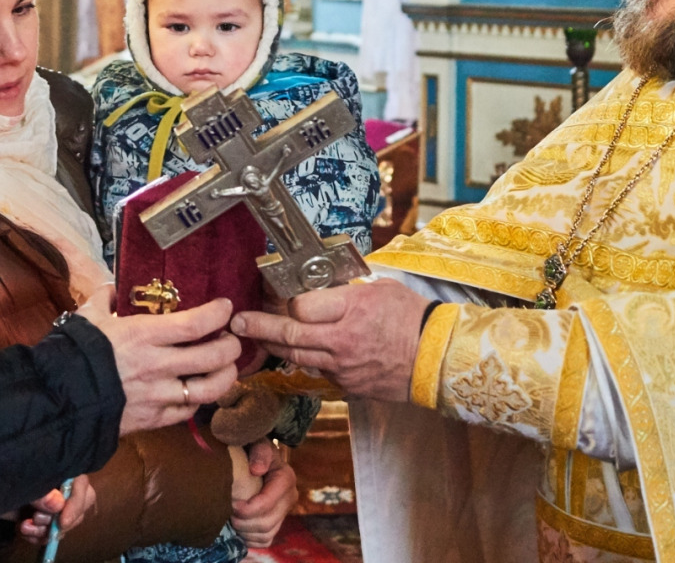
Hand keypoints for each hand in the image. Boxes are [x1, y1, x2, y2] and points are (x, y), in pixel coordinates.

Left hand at [16, 474, 95, 543]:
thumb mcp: (18, 478)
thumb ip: (40, 490)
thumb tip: (58, 504)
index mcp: (60, 464)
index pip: (81, 484)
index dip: (76, 504)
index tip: (62, 522)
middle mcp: (61, 482)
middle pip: (80, 504)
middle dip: (63, 519)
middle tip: (42, 523)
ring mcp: (52, 499)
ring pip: (65, 521)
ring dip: (46, 529)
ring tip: (25, 526)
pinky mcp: (41, 514)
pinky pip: (50, 531)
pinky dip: (38, 536)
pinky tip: (23, 530)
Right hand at [76, 285, 240, 433]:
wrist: (58, 401)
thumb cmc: (74, 354)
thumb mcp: (88, 318)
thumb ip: (104, 299)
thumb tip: (111, 287)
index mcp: (144, 336)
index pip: (195, 324)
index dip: (218, 314)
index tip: (226, 307)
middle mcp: (158, 366)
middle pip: (213, 357)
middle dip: (231, 346)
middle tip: (231, 339)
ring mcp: (158, 396)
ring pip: (209, 389)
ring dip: (226, 377)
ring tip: (227, 367)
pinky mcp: (154, 419)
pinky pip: (187, 411)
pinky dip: (198, 401)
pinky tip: (198, 391)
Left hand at [230, 279, 428, 402]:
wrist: (437, 358)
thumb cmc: (413, 317)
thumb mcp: (381, 289)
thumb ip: (348, 291)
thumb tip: (323, 290)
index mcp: (352, 310)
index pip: (302, 307)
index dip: (289, 302)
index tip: (281, 297)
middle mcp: (342, 340)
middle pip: (290, 334)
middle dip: (259, 327)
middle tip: (238, 322)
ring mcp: (343, 367)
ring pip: (298, 357)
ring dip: (275, 347)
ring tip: (257, 337)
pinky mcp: (348, 386)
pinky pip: (319, 371)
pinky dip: (307, 361)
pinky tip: (302, 352)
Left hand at [230, 439, 295, 547]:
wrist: (256, 456)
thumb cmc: (253, 448)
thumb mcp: (257, 443)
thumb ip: (259, 452)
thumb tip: (257, 470)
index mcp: (286, 478)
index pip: (267, 504)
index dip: (246, 509)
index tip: (230, 504)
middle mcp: (290, 497)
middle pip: (266, 523)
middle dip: (244, 522)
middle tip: (227, 513)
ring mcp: (285, 511)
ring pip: (265, 534)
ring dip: (245, 531)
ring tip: (231, 518)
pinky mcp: (278, 522)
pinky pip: (265, 540)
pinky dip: (250, 538)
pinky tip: (239, 526)